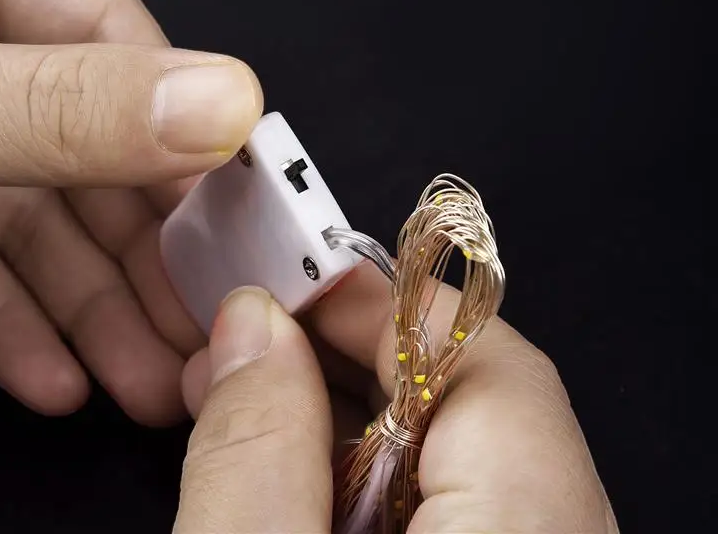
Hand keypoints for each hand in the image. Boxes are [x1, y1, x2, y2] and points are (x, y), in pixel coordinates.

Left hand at [0, 0, 261, 424]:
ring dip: (89, 312)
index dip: (197, 141)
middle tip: (206, 333)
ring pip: (30, 223)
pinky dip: (3, 322)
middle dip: (147, 259)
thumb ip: (60, 102)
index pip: (128, 48)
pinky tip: (53, 373)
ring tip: (146, 384)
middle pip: (90, 154)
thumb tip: (223, 103)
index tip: (251, 223)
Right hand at [176, 265, 618, 532]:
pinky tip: (288, 484)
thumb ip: (254, 458)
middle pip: (471, 403)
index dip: (379, 297)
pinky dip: (360, 489)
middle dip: (349, 358)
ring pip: (448, 463)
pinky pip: (439, 512)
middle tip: (256, 336)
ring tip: (248, 410)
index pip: (482, 356)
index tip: (295, 270)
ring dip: (342, 426)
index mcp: (530, 530)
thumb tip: (252, 328)